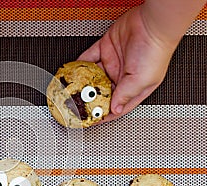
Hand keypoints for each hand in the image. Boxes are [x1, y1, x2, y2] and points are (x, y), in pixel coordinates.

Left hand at [78, 5, 177, 121]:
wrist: (152, 23)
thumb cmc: (155, 51)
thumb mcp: (141, 81)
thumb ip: (125, 95)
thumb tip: (114, 110)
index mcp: (134, 87)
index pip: (117, 105)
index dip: (104, 114)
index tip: (92, 120)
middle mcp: (122, 75)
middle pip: (102, 91)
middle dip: (90, 98)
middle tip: (77, 104)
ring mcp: (113, 62)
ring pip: (93, 75)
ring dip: (82, 81)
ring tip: (71, 89)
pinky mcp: (106, 48)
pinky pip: (89, 57)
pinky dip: (80, 63)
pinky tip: (73, 70)